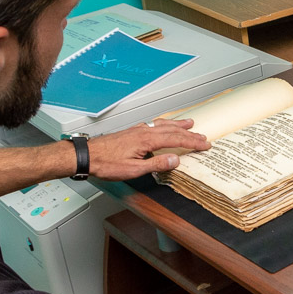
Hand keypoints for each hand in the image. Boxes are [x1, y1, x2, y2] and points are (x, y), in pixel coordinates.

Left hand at [87, 118, 209, 180]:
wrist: (87, 155)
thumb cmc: (106, 163)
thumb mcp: (134, 170)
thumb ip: (156, 164)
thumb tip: (176, 160)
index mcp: (147, 140)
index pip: (176, 140)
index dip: (192, 142)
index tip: (205, 145)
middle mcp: (144, 132)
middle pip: (172, 130)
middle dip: (189, 134)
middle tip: (202, 136)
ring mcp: (137, 130)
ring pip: (162, 125)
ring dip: (177, 125)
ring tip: (189, 123)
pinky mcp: (131, 132)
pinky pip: (153, 125)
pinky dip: (164, 124)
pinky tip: (162, 125)